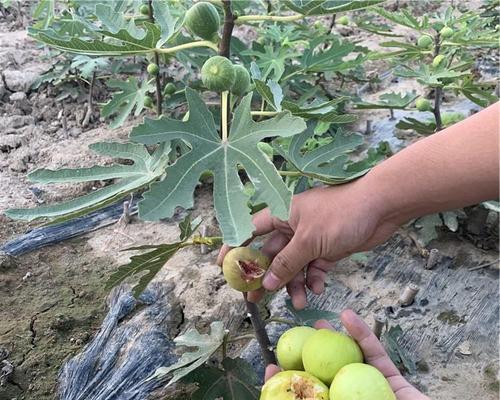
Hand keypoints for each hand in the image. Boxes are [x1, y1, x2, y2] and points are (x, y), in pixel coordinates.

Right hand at [218, 179, 397, 308]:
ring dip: (293, 284)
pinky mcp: (326, 249)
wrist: (380, 208)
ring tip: (298, 303)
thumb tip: (266, 283)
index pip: (249, 230)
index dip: (234, 247)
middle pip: (271, 255)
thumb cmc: (340, 215)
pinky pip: (313, 268)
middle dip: (265, 277)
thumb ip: (286, 262)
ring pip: (293, 266)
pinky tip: (317, 289)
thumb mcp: (309, 240)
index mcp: (281, 215)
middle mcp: (292, 227)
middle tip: (255, 300)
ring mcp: (310, 239)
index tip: (222, 266)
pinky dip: (313, 280)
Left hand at [264, 310, 430, 399]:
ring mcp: (372, 389)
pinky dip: (363, 334)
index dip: (285, 384)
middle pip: (326, 375)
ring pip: (350, 361)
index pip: (307, 396)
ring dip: (335, 339)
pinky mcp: (393, 380)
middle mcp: (351, 397)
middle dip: (309, 355)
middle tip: (295, 337)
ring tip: (318, 322)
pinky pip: (375, 354)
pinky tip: (349, 316)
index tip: (269, 367)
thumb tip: (291, 398)